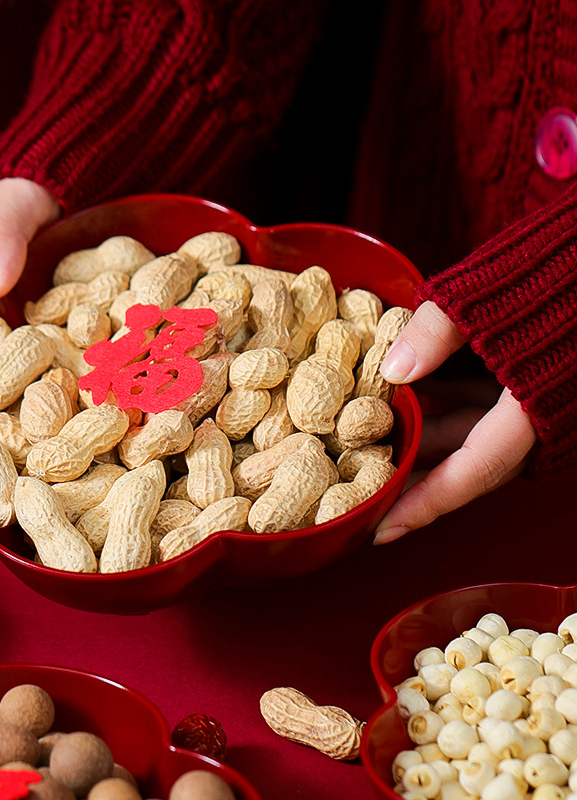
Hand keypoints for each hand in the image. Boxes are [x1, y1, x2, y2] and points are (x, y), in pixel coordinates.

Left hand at [372, 301, 536, 543]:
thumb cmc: (563, 272)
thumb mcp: (490, 299)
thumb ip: (438, 333)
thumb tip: (392, 370)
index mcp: (533, 411)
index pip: (472, 474)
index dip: (426, 506)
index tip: (384, 532)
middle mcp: (537, 418)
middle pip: (467, 464)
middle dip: (417, 480)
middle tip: (367, 492)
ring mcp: (536, 403)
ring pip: (472, 437)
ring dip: (426, 442)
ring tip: (374, 445)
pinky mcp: (532, 383)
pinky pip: (483, 411)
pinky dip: (446, 410)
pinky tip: (410, 398)